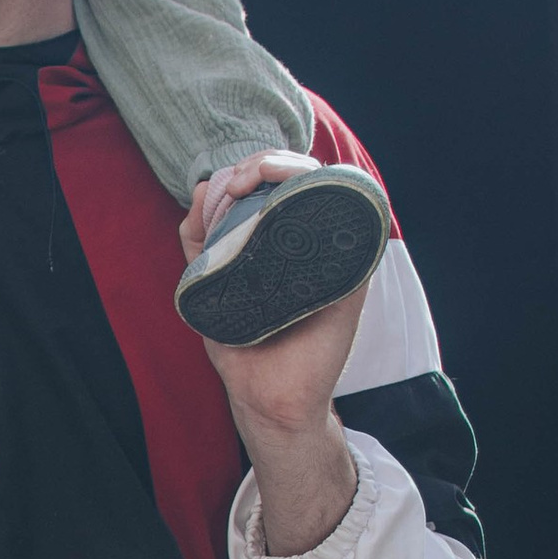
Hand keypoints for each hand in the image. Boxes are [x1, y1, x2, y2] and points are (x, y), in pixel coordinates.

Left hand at [180, 155, 364, 557]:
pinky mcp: (352, 275)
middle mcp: (310, 239)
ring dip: (290, 168)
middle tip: (236, 183)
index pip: (272, 180)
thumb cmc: (242, 341)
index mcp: (280, 237)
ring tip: (253, 181)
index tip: (221, 188)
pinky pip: (357, 222)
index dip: (246, 170)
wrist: (264, 395)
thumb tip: (200, 187)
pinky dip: (331, 195)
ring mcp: (333, 254)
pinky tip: (295, 194)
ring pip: (327, 185)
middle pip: (299, 173)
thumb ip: (201, 240)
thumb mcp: (209, 282)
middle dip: (263, 163)